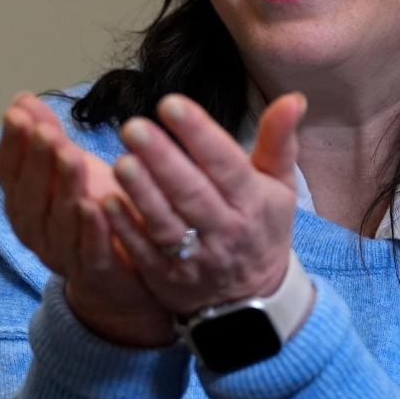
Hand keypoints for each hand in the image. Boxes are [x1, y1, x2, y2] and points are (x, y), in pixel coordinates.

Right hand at [0, 92, 173, 345]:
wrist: (123, 272)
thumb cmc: (93, 209)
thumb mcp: (71, 167)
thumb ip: (47, 136)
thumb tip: (21, 98)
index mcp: (24, 203)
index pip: (8, 172)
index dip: (11, 144)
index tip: (18, 113)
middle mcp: (36, 230)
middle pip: (30, 196)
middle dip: (37, 161)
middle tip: (45, 131)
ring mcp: (64, 254)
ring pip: (58, 222)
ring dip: (63, 187)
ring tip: (70, 156)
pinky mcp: (97, 273)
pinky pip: (90, 252)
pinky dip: (91, 229)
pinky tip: (95, 204)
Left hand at [102, 92, 306, 315]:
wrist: (253, 299)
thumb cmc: (261, 226)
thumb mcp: (279, 184)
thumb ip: (278, 140)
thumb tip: (293, 98)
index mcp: (252, 201)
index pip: (226, 164)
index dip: (200, 135)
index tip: (171, 104)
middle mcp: (225, 229)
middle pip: (192, 193)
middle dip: (163, 160)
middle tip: (134, 127)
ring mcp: (195, 256)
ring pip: (167, 223)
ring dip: (142, 193)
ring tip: (122, 161)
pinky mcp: (167, 276)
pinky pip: (144, 253)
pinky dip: (126, 229)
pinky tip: (106, 202)